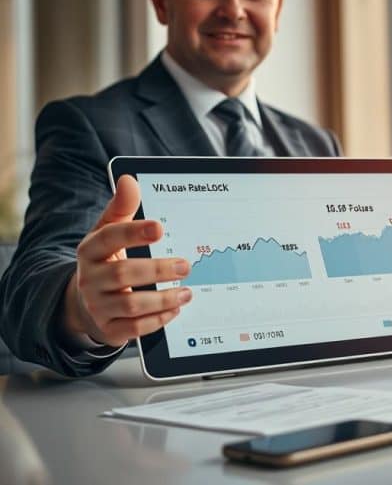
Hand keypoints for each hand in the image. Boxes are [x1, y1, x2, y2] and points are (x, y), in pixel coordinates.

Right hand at [63, 175, 193, 347]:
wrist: (85, 303)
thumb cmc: (107, 260)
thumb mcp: (109, 232)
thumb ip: (121, 207)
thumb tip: (129, 179)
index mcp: (91, 249)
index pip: (109, 237)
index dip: (134, 232)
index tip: (159, 227)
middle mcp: (90, 278)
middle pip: (124, 273)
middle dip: (159, 269)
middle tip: (186, 265)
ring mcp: (97, 306)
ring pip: (131, 304)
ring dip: (164, 298)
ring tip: (187, 291)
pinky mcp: (108, 329)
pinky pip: (134, 329)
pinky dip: (158, 319)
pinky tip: (175, 309)